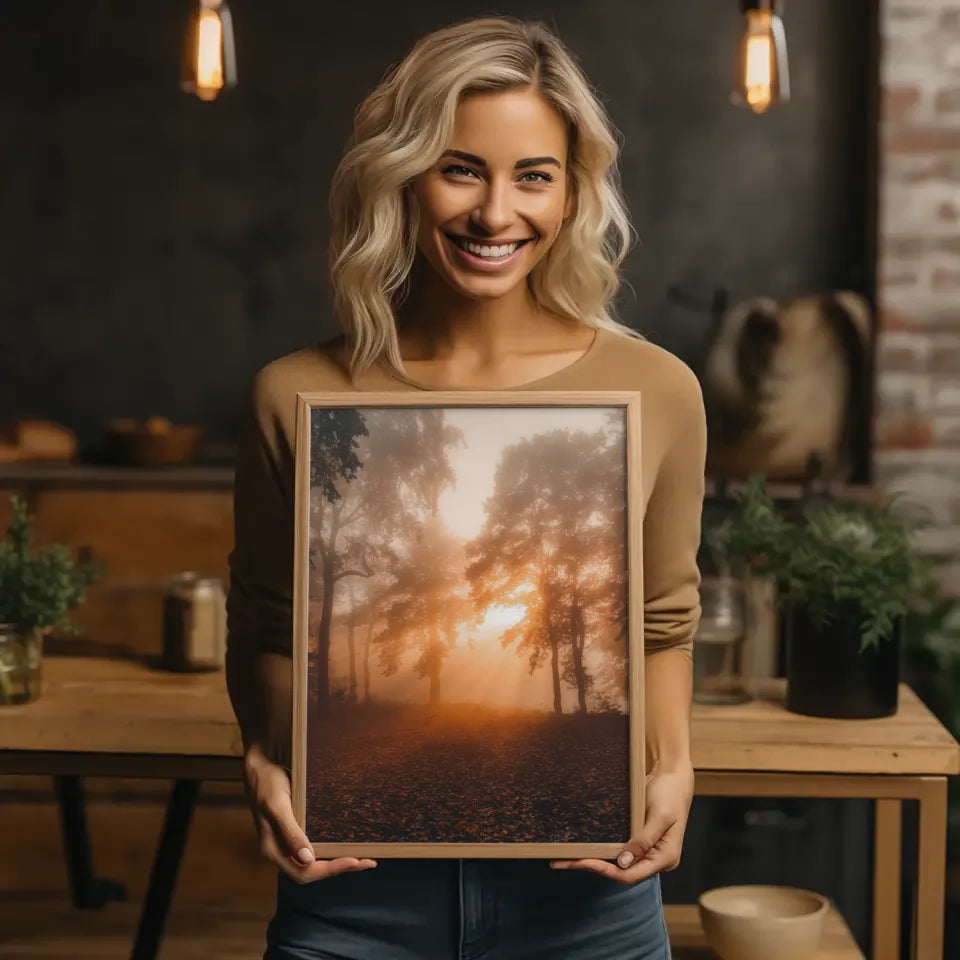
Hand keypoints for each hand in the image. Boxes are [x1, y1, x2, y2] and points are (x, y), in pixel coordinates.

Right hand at [243, 743, 376, 883]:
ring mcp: (287, 841)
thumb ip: (291, 833)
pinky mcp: (293, 830)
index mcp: (273, 849)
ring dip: (337, 861)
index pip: (304, 873)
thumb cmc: (267, 783)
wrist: (258, 766)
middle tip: (369, 862)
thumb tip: (308, 859)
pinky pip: (314, 846)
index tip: (354, 861)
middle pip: (312, 871)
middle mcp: (281, 850)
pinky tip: (344, 844)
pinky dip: (331, 849)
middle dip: (340, 868)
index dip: (330, 869)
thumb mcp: (278, 806)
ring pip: (314, 861)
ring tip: (363, 858)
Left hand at [550, 759, 693, 883]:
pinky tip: (584, 847)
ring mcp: (646, 850)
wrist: (673, 775)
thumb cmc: (670, 793)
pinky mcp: (638, 839)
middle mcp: (655, 859)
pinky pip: (618, 849)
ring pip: (617, 863)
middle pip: (621, 872)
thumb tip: (623, 863)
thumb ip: (644, 840)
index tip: (583, 862)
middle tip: (563, 862)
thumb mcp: (660, 816)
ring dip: (594, 860)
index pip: (631, 875)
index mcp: (665, 858)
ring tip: (566, 858)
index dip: (606, 871)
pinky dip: (602, 849)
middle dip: (593, 867)